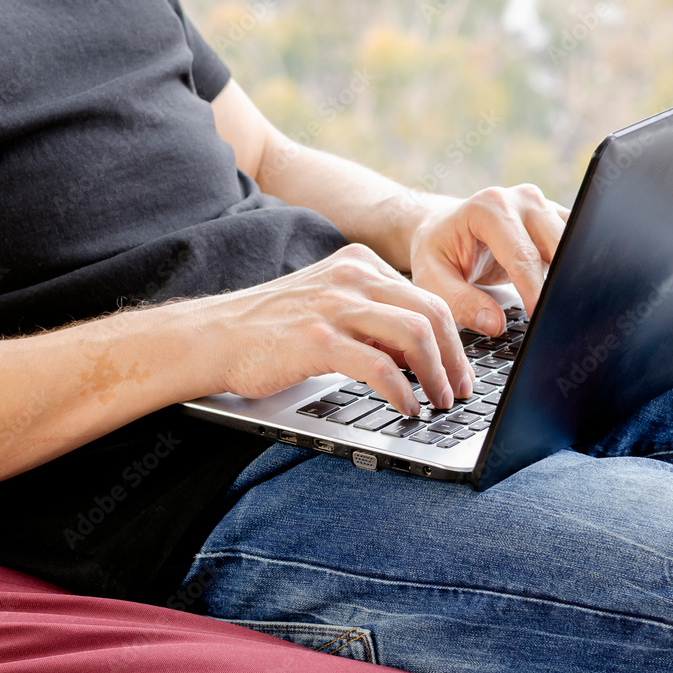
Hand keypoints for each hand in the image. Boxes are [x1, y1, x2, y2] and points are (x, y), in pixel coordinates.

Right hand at [198, 244, 475, 414]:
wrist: (214, 335)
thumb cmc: (270, 327)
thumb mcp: (327, 303)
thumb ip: (370, 317)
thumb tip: (420, 353)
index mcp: (357, 264)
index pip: (426, 296)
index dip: (453, 339)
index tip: (458, 370)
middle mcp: (351, 278)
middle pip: (431, 312)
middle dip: (454, 359)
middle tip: (458, 391)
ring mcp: (334, 307)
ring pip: (415, 334)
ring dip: (436, 375)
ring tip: (438, 402)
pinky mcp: (317, 340)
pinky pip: (380, 367)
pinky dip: (402, 392)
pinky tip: (405, 408)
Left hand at [409, 184, 569, 335]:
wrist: (442, 229)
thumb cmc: (436, 253)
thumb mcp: (431, 279)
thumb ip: (459, 302)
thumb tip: (495, 324)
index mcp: (489, 207)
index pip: (522, 256)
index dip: (534, 291)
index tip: (540, 319)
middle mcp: (522, 200)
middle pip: (558, 246)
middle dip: (561, 283)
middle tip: (560, 319)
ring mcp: (544, 206)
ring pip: (576, 244)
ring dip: (574, 275)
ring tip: (568, 309)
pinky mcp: (557, 218)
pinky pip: (579, 244)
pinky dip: (577, 269)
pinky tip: (572, 294)